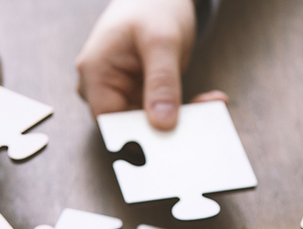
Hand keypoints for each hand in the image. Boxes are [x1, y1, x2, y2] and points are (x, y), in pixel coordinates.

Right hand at [76, 0, 227, 128]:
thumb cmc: (153, 6)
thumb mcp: (162, 41)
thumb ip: (162, 82)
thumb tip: (162, 124)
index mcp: (95, 73)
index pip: (111, 123)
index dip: (140, 137)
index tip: (173, 141)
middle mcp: (100, 86)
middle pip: (129, 126)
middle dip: (166, 127)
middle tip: (201, 124)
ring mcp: (118, 90)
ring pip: (147, 122)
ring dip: (179, 118)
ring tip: (208, 106)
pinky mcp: (137, 92)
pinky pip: (158, 112)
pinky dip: (182, 109)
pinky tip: (206, 101)